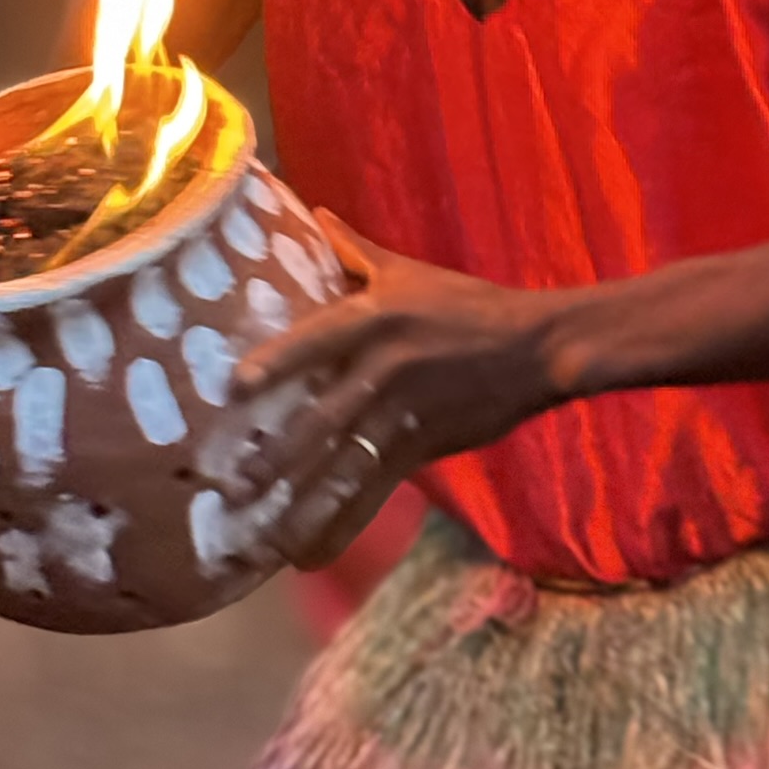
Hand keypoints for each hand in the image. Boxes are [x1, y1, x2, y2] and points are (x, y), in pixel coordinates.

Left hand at [221, 212, 565, 569]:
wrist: (537, 348)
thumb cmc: (469, 305)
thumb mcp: (411, 272)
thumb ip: (356, 251)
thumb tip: (315, 213)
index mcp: (376, 317)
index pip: (317, 339)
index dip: (276, 363)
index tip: (233, 390)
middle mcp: (385, 368)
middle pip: (322, 419)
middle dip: (276, 459)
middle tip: (231, 489)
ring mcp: (404, 414)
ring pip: (345, 468)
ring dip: (300, 505)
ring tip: (260, 539)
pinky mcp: (422, 448)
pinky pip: (373, 493)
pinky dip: (340, 526)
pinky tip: (308, 555)